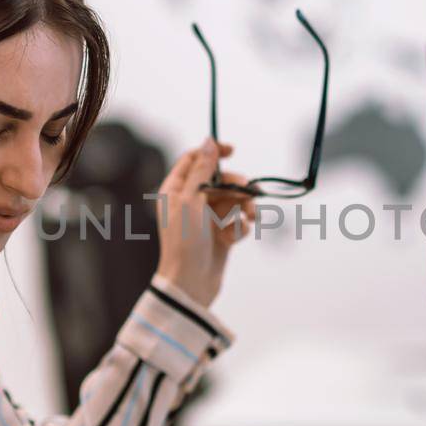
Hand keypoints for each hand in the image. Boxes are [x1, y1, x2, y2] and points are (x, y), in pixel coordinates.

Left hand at [153, 139, 256, 308]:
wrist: (191, 283)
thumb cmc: (184, 242)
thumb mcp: (191, 200)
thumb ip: (202, 170)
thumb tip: (209, 142)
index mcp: (175, 190)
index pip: (194, 159)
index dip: (213, 152)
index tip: (233, 151)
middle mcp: (190, 201)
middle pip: (220, 180)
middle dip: (237, 187)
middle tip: (248, 194)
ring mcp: (206, 218)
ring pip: (233, 200)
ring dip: (243, 208)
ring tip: (249, 219)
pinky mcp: (221, 234)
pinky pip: (237, 221)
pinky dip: (238, 228)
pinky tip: (233, 239)